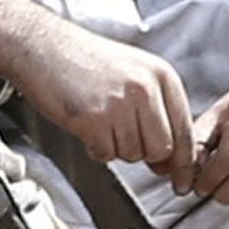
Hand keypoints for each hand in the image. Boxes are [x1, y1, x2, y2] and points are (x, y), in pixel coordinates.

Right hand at [0, 0, 194, 178]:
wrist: (43, 47)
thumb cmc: (84, 60)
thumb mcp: (134, 73)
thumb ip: (157, 112)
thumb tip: (169, 162)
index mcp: (162, 75)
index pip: (185, 129)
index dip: (184, 163)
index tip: (182, 182)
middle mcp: (146, 88)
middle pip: (162, 149)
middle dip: (144, 153)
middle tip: (122, 136)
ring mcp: (120, 103)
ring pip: (134, 154)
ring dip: (116, 147)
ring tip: (100, 120)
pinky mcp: (94, 119)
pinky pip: (106, 154)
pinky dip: (96, 148)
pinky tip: (87, 125)